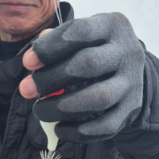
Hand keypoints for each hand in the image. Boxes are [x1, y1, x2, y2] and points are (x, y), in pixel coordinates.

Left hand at [20, 12, 144, 142]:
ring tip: (40, 111)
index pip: (80, 31)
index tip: (27, 63)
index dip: (50, 47)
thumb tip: (32, 59)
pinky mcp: (131, 110)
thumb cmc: (95, 50)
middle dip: (50, 79)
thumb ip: (54, 42)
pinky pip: (106, 126)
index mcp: (112, 26)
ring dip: (62, 108)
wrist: (131, 73)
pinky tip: (59, 129)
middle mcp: (128, 52)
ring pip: (98, 98)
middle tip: (27, 90)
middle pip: (88, 64)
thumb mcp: (80, 38)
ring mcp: (132, 83)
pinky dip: (78, 131)